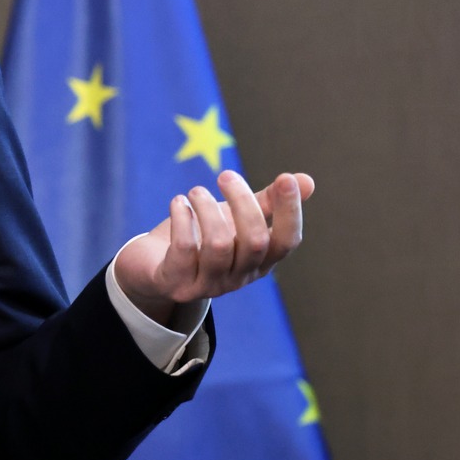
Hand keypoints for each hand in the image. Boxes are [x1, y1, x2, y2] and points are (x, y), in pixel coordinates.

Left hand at [112, 170, 315, 325]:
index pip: (286, 242)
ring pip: (219, 245)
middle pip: (255, 242)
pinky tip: (178, 203)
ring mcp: (208, 284)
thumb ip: (267, 202)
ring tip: (196, 191)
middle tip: (225, 175)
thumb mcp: (236, 218)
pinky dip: (182, 220)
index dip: (290, 211)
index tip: (285, 177)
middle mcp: (239, 277)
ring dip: (208, 209)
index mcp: (260, 262)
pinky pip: (184, 250)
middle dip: (243, 202)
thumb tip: (307, 181)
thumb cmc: (201, 237)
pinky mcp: (176, 283)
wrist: (152, 266)